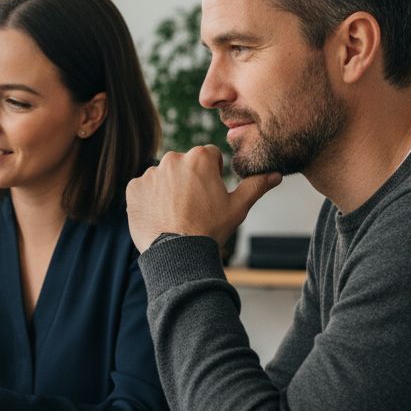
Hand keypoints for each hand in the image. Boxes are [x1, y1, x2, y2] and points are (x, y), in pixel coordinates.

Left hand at [125, 145, 280, 251]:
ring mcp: (150, 173)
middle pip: (184, 165)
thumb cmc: (210, 229)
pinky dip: (149, 200)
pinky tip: (159, 216)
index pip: (209, 156)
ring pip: (163, 177)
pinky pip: (143, 190)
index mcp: (199, 157)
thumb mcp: (238, 207)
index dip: (212, 174)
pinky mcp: (133, 189)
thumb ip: (256, 185)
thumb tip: (277, 174)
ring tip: (175, 214)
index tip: (210, 193)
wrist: (178, 254)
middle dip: (188, 180)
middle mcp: (172, 159)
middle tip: (193, 206)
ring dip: (168, 190)